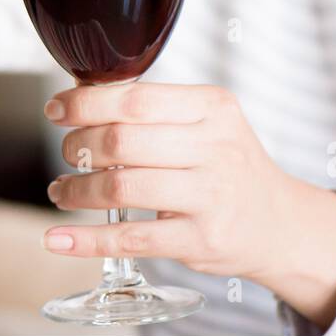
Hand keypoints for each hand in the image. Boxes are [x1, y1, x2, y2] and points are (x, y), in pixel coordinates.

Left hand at [41, 82, 308, 280]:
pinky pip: (130, 239)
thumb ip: (155, 110)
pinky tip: (58, 237)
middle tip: (68, 153)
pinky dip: (86, 240)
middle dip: (79, 146)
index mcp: (213, 107)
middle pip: (122, 141)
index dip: (85, 104)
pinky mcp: (200, 240)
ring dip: (77, 191)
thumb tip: (80, 96)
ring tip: (63, 192)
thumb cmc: (229, 166)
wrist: (279, 223)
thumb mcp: (209, 122)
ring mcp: (209, 197)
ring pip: (121, 188)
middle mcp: (215, 148)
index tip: (57, 110)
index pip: (135, 99)